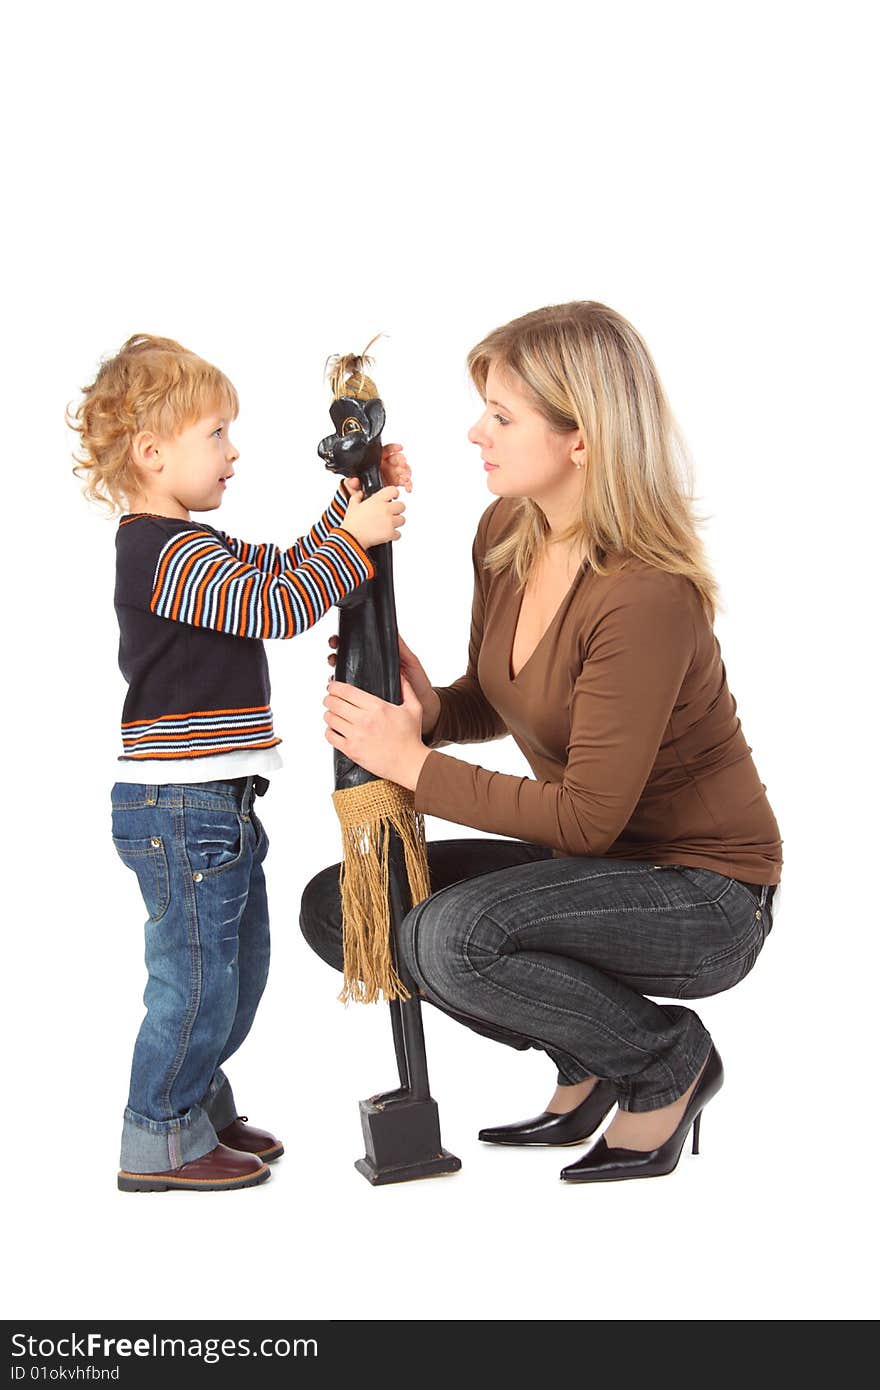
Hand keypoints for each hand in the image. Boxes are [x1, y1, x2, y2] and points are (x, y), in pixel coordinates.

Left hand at [323, 674, 431, 790]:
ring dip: (329, 714)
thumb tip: (401, 674)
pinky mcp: (351, 750)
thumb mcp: (414, 709)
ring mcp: (356, 736)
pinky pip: (330, 736)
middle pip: (334, 703)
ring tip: (333, 714)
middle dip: (329, 698)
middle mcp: (364, 720)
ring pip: (330, 718)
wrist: (409, 764)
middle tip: (330, 699)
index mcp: (377, 707)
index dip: (334, 686)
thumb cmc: (411, 738)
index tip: (332, 686)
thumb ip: (407, 689)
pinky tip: (335, 729)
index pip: (346, 691)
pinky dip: (329, 731)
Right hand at [339, 484, 404, 549]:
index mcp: (377, 500)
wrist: (351, 538)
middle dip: (397, 510)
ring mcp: (389, 522)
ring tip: (388, 525)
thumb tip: (360, 494)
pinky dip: (394, 535)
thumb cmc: (352, 523)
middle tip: (390, 513)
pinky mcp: (390, 533)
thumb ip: (357, 497)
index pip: (394, 490)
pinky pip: (399, 534)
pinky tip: (387, 534)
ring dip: (397, 522)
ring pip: (402, 520)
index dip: (395, 494)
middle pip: (402, 506)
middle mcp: (385, 509)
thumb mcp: (352, 505)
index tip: (393, 497)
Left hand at [343, 442, 411, 497]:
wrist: (364, 490)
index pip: (387, 449)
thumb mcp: (354, 480)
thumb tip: (353, 481)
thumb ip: (352, 481)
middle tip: (403, 465)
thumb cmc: (361, 480)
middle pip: (397, 458)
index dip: (394, 447)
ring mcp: (393, 472)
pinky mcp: (397, 481)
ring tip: (405, 478)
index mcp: (377, 458)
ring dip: (406, 473)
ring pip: (403, 469)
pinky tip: (408, 488)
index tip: (400, 448)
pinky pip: (405, 481)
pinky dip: (408, 484)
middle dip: (402, 461)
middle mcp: (387, 463)